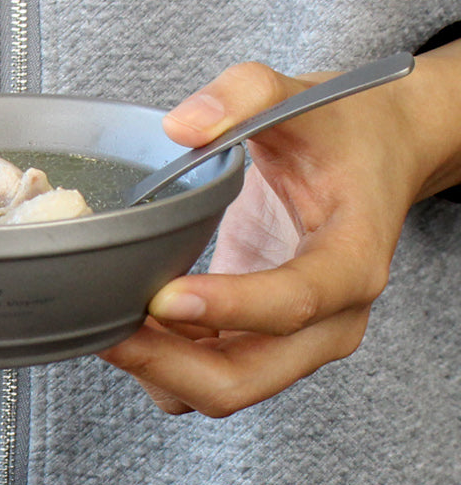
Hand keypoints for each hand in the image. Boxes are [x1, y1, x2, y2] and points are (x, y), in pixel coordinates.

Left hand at [98, 44, 460, 415]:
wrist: (377, 156)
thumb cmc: (345, 133)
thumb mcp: (304, 95)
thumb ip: (245, 94)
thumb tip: (182, 125)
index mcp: (354, 261)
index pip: (294, 303)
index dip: (228, 308)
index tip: (163, 296)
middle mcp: (331, 320)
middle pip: (245, 379)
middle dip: (168, 365)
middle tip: (108, 328)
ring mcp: (294, 343)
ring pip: (216, 391)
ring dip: (155, 370)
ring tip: (108, 322)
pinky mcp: (257, 344)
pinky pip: (199, 378)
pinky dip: (158, 364)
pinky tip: (127, 322)